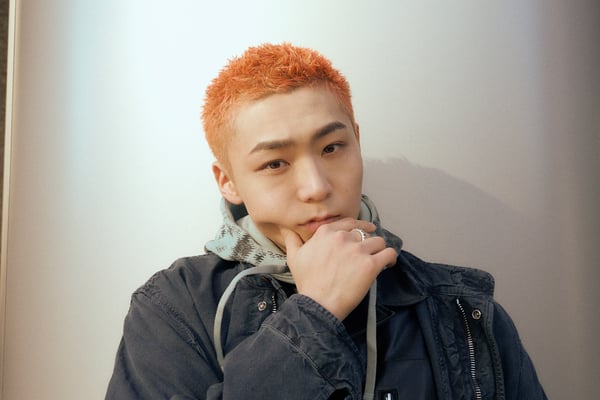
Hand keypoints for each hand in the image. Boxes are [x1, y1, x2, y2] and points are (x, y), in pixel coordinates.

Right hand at [281, 218, 396, 319]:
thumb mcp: (294, 258)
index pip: (349, 222)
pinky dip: (390, 258)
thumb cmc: (307, 283)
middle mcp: (343, 237)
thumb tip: (286, 229)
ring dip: (379, 249)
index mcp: (326, 233)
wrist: (318, 304)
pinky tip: (388, 263)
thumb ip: (292, 240)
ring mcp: (358, 250)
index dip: (359, 226)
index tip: (366, 230)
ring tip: (379, 258)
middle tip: (370, 250)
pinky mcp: (371, 264)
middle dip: (368, 241)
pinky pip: (389, 253)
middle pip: (364, 232)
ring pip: (378, 241)